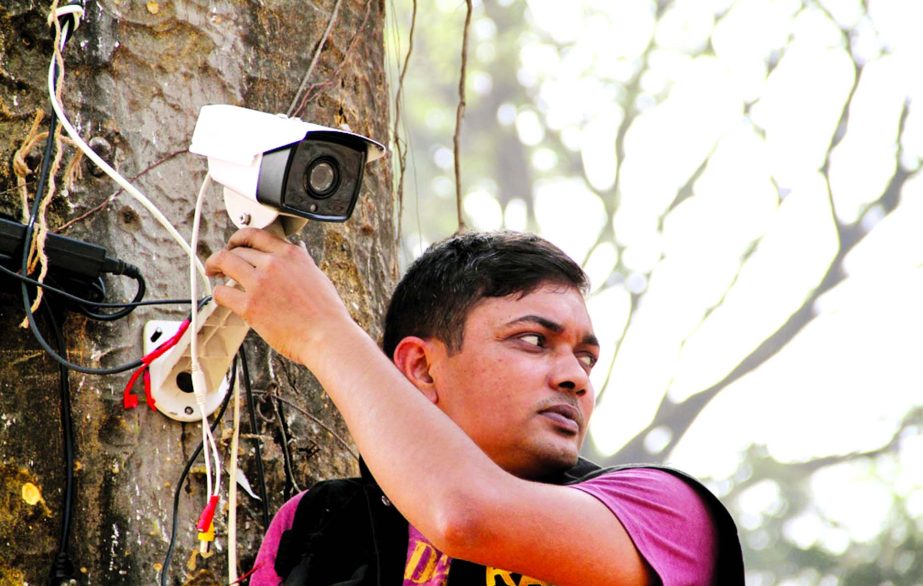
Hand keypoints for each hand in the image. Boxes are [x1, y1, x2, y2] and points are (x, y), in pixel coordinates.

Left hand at [204, 227, 353, 365]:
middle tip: (220, 264)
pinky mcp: (250, 306)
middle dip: (225, 256)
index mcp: (292, 254)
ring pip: (224, 263)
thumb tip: (295, 255)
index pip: (256, 235)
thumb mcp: (317, 276)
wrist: (327, 336)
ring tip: (214, 274)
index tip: (233, 244)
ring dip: (214, 267)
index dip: (239, 237)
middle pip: (237, 250)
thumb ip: (300, 264)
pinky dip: (219, 293)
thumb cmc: (326, 313)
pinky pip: (222, 292)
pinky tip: (222, 297)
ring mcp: (260, 283)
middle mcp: (274, 264)